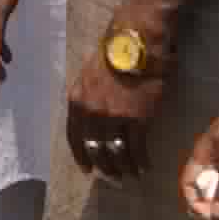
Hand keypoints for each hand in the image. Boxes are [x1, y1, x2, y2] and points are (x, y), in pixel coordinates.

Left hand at [66, 18, 172, 180]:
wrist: (136, 42)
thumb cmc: (113, 54)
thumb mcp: (88, 75)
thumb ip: (87, 98)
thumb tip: (91, 119)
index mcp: (77, 101)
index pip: (74, 137)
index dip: (81, 156)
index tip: (87, 170)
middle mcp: (91, 113)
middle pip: (95, 149)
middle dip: (104, 167)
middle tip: (112, 177)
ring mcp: (114, 117)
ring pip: (116, 153)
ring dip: (123, 168)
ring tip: (130, 175)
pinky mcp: (138, 119)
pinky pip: (137, 149)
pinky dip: (140, 162)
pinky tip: (144, 168)